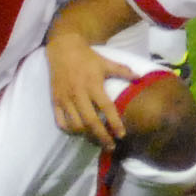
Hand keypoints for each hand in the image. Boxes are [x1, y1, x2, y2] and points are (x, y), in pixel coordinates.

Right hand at [48, 28, 135, 142]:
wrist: (63, 50)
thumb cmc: (88, 58)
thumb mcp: (106, 62)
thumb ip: (123, 71)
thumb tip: (140, 77)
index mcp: (93, 85)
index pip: (106, 108)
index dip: (114, 123)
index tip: (121, 134)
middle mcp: (78, 94)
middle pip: (90, 121)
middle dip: (101, 136)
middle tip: (110, 146)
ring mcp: (65, 99)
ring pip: (75, 124)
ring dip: (86, 134)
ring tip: (96, 139)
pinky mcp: (54, 100)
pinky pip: (60, 120)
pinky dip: (68, 129)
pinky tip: (77, 131)